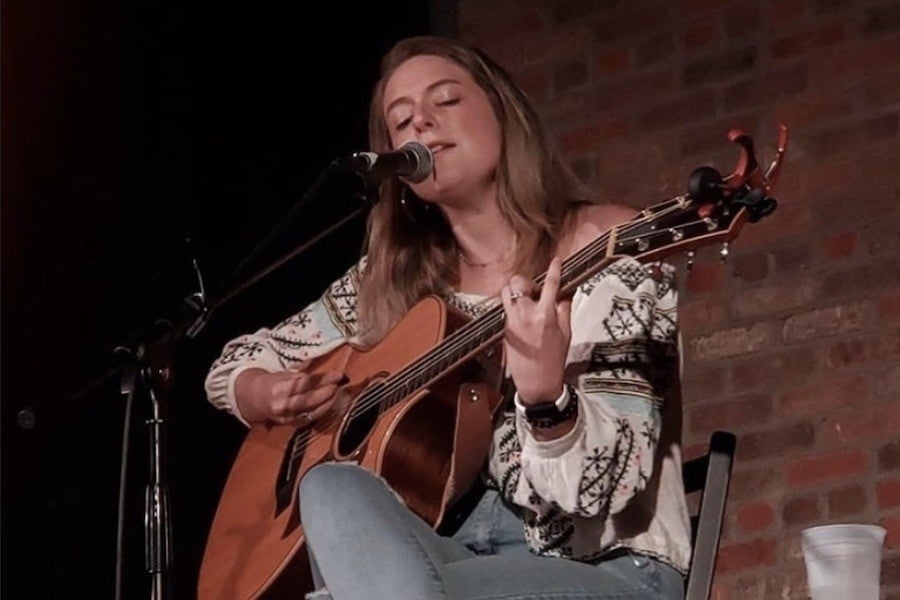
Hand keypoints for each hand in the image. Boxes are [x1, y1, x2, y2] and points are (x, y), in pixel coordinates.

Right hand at [235, 368, 345, 425]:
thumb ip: (303, 378)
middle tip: (339, 384)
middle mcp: (282, 404)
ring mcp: (286, 417)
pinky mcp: (290, 425)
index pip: (307, 383)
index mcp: (279, 388)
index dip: (324, 379)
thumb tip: (327, 376)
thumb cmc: (273, 383)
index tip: (339, 375)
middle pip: (310, 399)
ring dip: (327, 402)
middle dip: (328, 392)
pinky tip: (329, 404)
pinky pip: (309, 419)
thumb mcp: (285, 375)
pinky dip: (321, 412)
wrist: (255, 399)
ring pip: (311, 411)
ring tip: (337, 393)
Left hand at [500, 256, 571, 403]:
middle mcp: (525, 314)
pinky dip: (514, 306)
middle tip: (535, 292)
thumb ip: (564, 310)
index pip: (550, 285)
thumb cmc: (555, 359)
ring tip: (528, 303)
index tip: (557, 259)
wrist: (536, 382)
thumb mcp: (567, 334)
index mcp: (545, 315)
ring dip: (516, 292)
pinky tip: (523, 317)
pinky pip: (506, 307)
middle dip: (526, 282)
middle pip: (517, 283)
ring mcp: (511, 320)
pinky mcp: (504, 327)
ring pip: (506, 292)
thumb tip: (564, 293)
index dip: (554, 269)